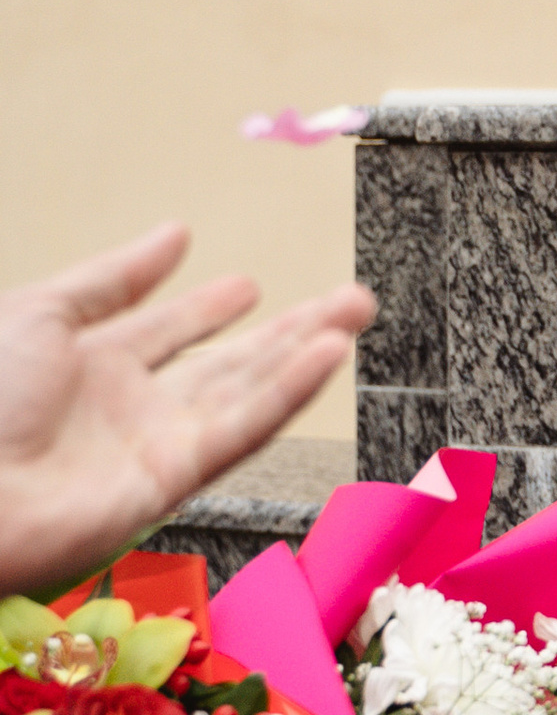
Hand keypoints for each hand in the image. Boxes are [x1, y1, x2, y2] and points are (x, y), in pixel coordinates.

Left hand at [0, 230, 373, 598]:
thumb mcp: (41, 312)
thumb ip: (115, 277)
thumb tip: (176, 234)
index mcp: (88, 364)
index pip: (166, 329)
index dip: (208, 308)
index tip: (247, 287)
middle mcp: (129, 407)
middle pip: (226, 362)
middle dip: (289, 329)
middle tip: (346, 299)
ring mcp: (154, 445)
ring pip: (248, 391)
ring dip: (306, 352)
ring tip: (355, 312)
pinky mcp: (172, 480)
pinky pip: (241, 429)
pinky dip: (288, 392)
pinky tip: (325, 356)